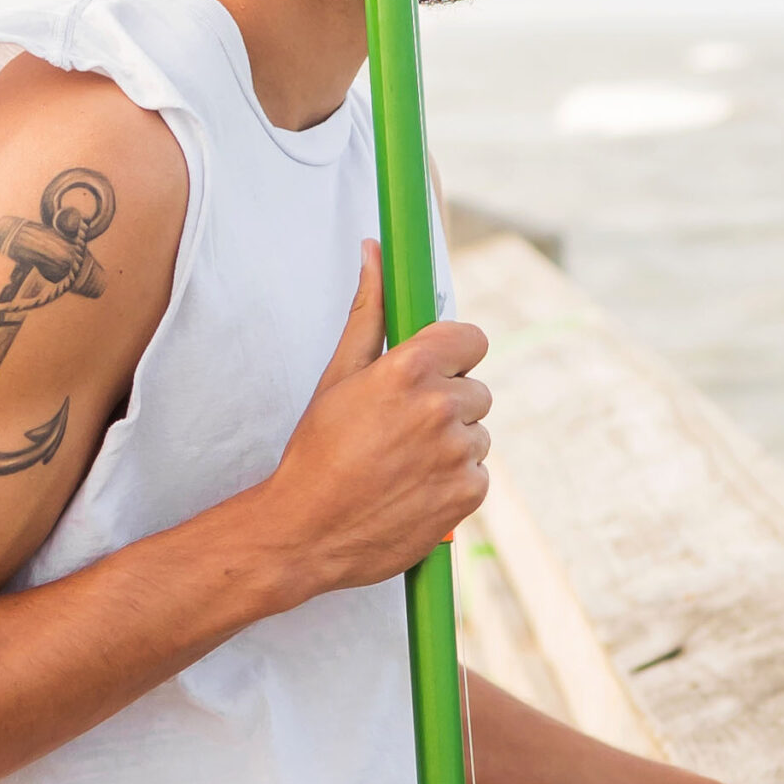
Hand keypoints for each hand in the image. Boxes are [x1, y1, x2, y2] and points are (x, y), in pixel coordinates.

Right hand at [262, 241, 491, 594]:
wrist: (306, 531)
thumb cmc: (316, 452)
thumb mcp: (337, 375)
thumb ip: (367, 311)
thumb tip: (373, 252)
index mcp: (411, 369)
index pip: (472, 340)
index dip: (452, 356)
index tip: (433, 373)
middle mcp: (442, 407)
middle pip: (474, 391)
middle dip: (446, 406)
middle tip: (399, 430)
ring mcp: (459, 453)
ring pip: (477, 436)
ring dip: (450, 447)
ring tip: (402, 465)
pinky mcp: (468, 494)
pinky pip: (478, 476)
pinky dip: (454, 483)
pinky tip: (413, 490)